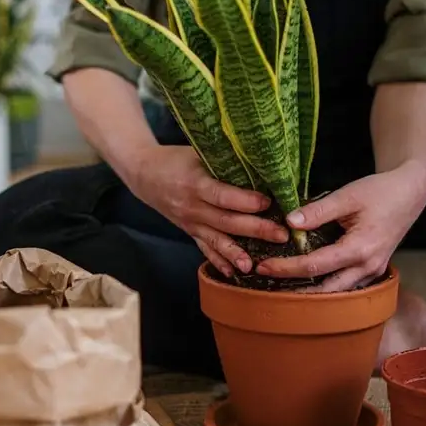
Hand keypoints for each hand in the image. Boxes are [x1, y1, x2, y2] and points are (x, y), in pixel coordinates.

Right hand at [129, 145, 288, 275]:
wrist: (144, 173)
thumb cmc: (175, 159)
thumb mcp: (196, 153)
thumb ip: (223, 160)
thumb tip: (259, 162)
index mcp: (195, 183)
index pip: (223, 196)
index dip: (246, 201)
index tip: (268, 202)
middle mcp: (192, 206)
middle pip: (226, 221)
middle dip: (255, 229)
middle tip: (281, 235)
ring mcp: (190, 222)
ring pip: (216, 240)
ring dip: (236, 254)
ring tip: (255, 265)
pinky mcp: (189, 232)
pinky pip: (204, 249)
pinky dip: (218, 261)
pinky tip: (233, 273)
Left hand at [256, 161, 425, 291]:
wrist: (410, 192)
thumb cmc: (380, 191)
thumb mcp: (348, 196)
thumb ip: (318, 211)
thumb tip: (289, 222)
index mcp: (360, 249)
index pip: (316, 265)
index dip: (287, 267)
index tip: (264, 266)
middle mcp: (368, 267)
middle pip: (325, 289)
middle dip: (295, 288)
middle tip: (267, 282)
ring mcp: (373, 271)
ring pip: (338, 292)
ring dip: (311, 291)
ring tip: (283, 285)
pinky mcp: (373, 268)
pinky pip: (347, 284)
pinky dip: (326, 284)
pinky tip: (308, 279)